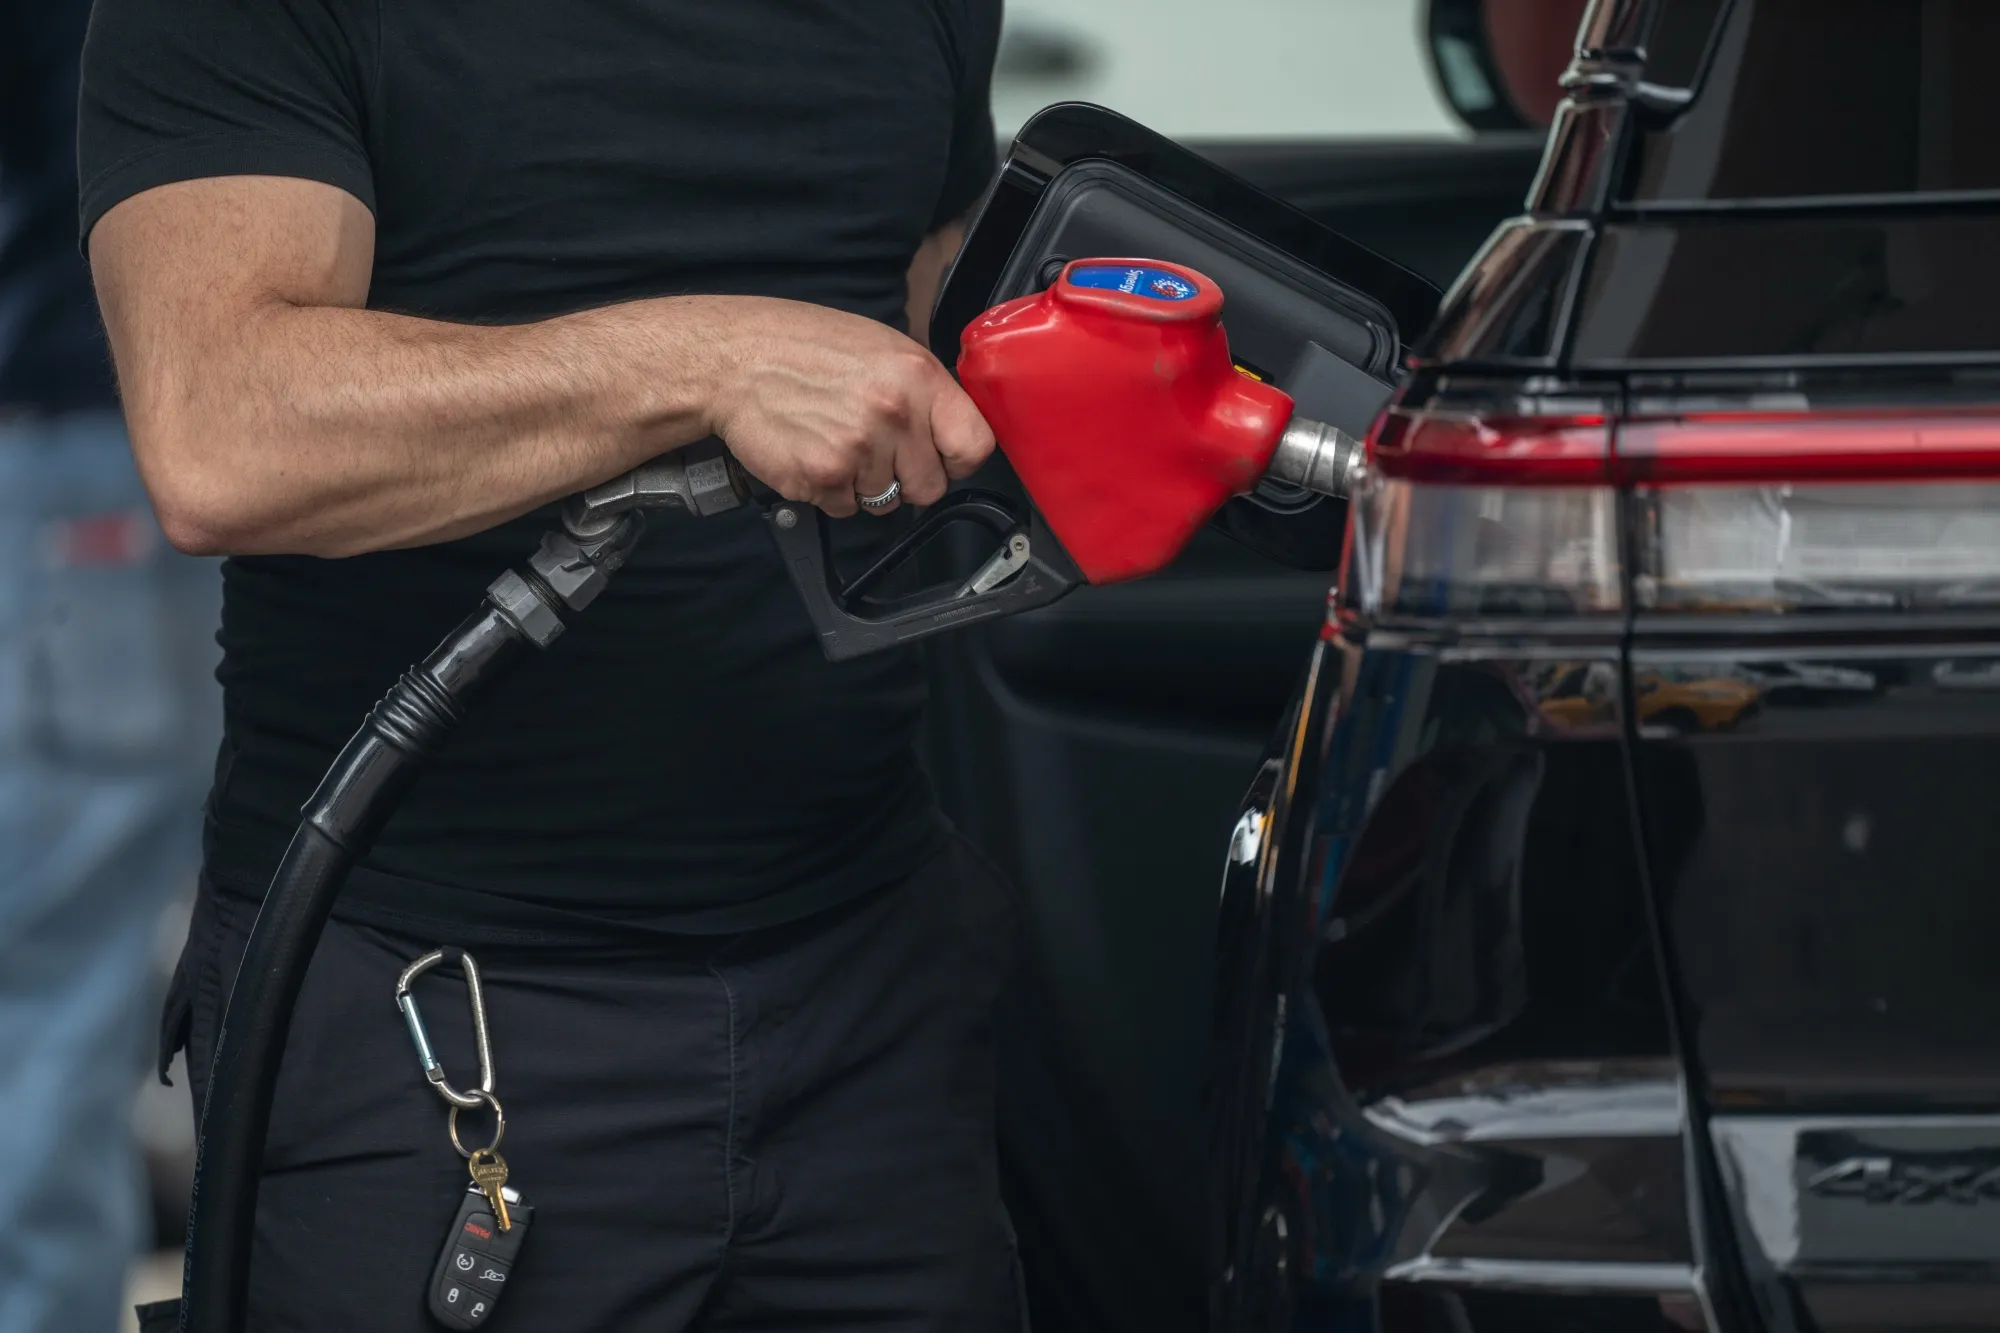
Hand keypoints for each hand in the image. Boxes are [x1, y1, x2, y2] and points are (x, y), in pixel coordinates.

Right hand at [702, 297, 994, 516]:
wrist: (732, 360)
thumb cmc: (801, 347)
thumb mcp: (880, 348)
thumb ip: (921, 391)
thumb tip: (949, 429)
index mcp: (917, 377)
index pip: (974, 446)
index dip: (957, 460)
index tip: (942, 458)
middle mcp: (894, 415)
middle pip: (929, 487)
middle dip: (905, 478)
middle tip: (874, 450)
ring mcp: (857, 450)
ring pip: (884, 502)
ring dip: (862, 484)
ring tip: (834, 442)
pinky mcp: (822, 477)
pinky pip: (845, 508)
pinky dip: (829, 491)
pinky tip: (813, 452)